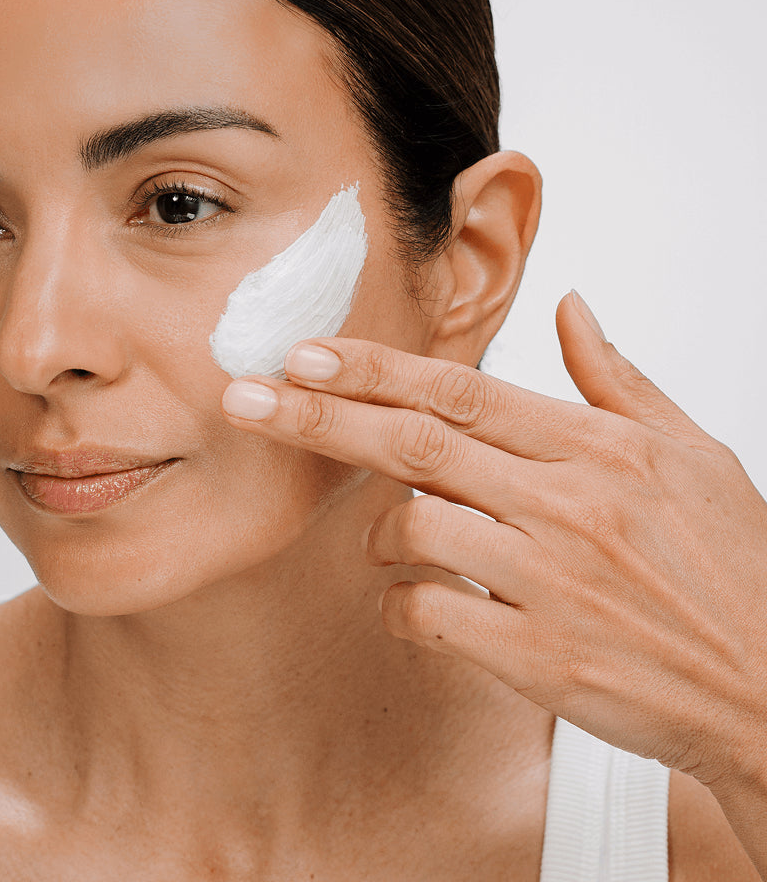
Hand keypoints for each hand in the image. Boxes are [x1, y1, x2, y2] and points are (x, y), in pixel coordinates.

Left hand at [220, 291, 766, 793]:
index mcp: (597, 447)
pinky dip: (402, 605)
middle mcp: (568, 505)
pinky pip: (428, 615)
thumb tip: (574, 308)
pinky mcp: (538, 657)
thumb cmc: (732, 567)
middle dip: (319, 417)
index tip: (306, 353)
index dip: (374, 369)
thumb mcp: (691, 454)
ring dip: (378, 533)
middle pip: (414, 445)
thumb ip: (618, 377)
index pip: (460, 390)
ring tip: (388, 541)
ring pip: (412, 531)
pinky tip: (419, 605)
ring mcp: (550, 582)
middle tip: (246, 399)